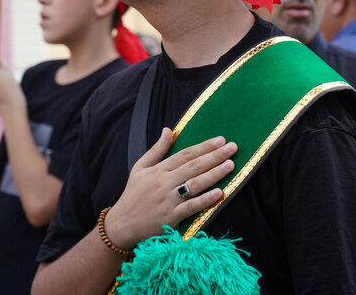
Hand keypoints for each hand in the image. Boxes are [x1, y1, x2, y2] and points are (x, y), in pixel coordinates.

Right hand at [104, 128, 236, 249]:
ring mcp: (168, 200)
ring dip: (214, 174)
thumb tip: (168, 130)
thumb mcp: (140, 168)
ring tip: (230, 165)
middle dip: (215, 156)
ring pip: (195, 184)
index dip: (204, 146)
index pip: (185, 154)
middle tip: (232, 148)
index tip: (220, 140)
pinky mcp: (171, 217)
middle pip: (193, 167)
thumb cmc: (133, 194)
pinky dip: (205, 200)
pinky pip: (191, 207)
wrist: (122, 225)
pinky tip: (219, 193)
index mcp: (158, 170)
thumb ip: (156, 149)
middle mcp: (164, 183)